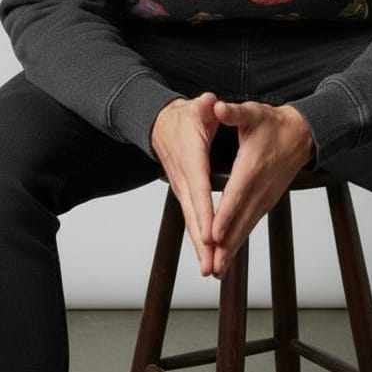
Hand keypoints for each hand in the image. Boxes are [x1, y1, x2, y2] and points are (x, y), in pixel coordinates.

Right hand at [151, 92, 219, 276]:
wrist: (158, 123)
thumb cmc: (183, 117)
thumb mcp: (196, 107)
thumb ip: (205, 107)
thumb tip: (211, 102)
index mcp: (191, 158)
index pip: (199, 187)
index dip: (205, 211)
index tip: (211, 233)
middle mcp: (184, 178)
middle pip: (193, 214)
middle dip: (202, 241)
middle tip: (212, 265)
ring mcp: (182, 188)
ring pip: (191, 221)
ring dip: (200, 247)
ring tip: (211, 270)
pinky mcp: (184, 194)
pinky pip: (192, 219)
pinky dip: (199, 240)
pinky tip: (208, 257)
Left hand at [210, 101, 314, 278]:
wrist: (303, 134)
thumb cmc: (275, 124)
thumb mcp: (254, 112)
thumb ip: (235, 112)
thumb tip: (218, 107)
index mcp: (252, 168)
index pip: (236, 196)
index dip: (224, 216)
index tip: (212, 234)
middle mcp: (260, 188)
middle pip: (240, 221)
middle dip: (225, 245)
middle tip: (211, 266)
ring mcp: (265, 198)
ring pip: (246, 228)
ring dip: (232, 249)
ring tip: (218, 270)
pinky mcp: (267, 202)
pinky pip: (251, 225)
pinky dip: (240, 242)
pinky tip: (229, 256)